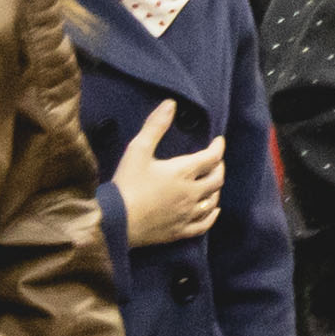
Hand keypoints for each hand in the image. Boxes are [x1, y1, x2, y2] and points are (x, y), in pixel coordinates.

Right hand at [113, 102, 231, 249]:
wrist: (115, 222)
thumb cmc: (126, 184)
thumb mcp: (138, 150)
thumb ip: (155, 126)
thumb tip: (171, 104)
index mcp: (183, 172)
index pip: (212, 157)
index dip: (218, 147)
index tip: (218, 141)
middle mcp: (191, 193)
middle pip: (217, 179)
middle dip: (219, 166)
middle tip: (215, 160)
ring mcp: (186, 214)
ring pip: (212, 201)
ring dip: (216, 189)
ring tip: (212, 182)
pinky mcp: (179, 231)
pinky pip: (203, 224)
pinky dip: (212, 215)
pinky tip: (213, 211)